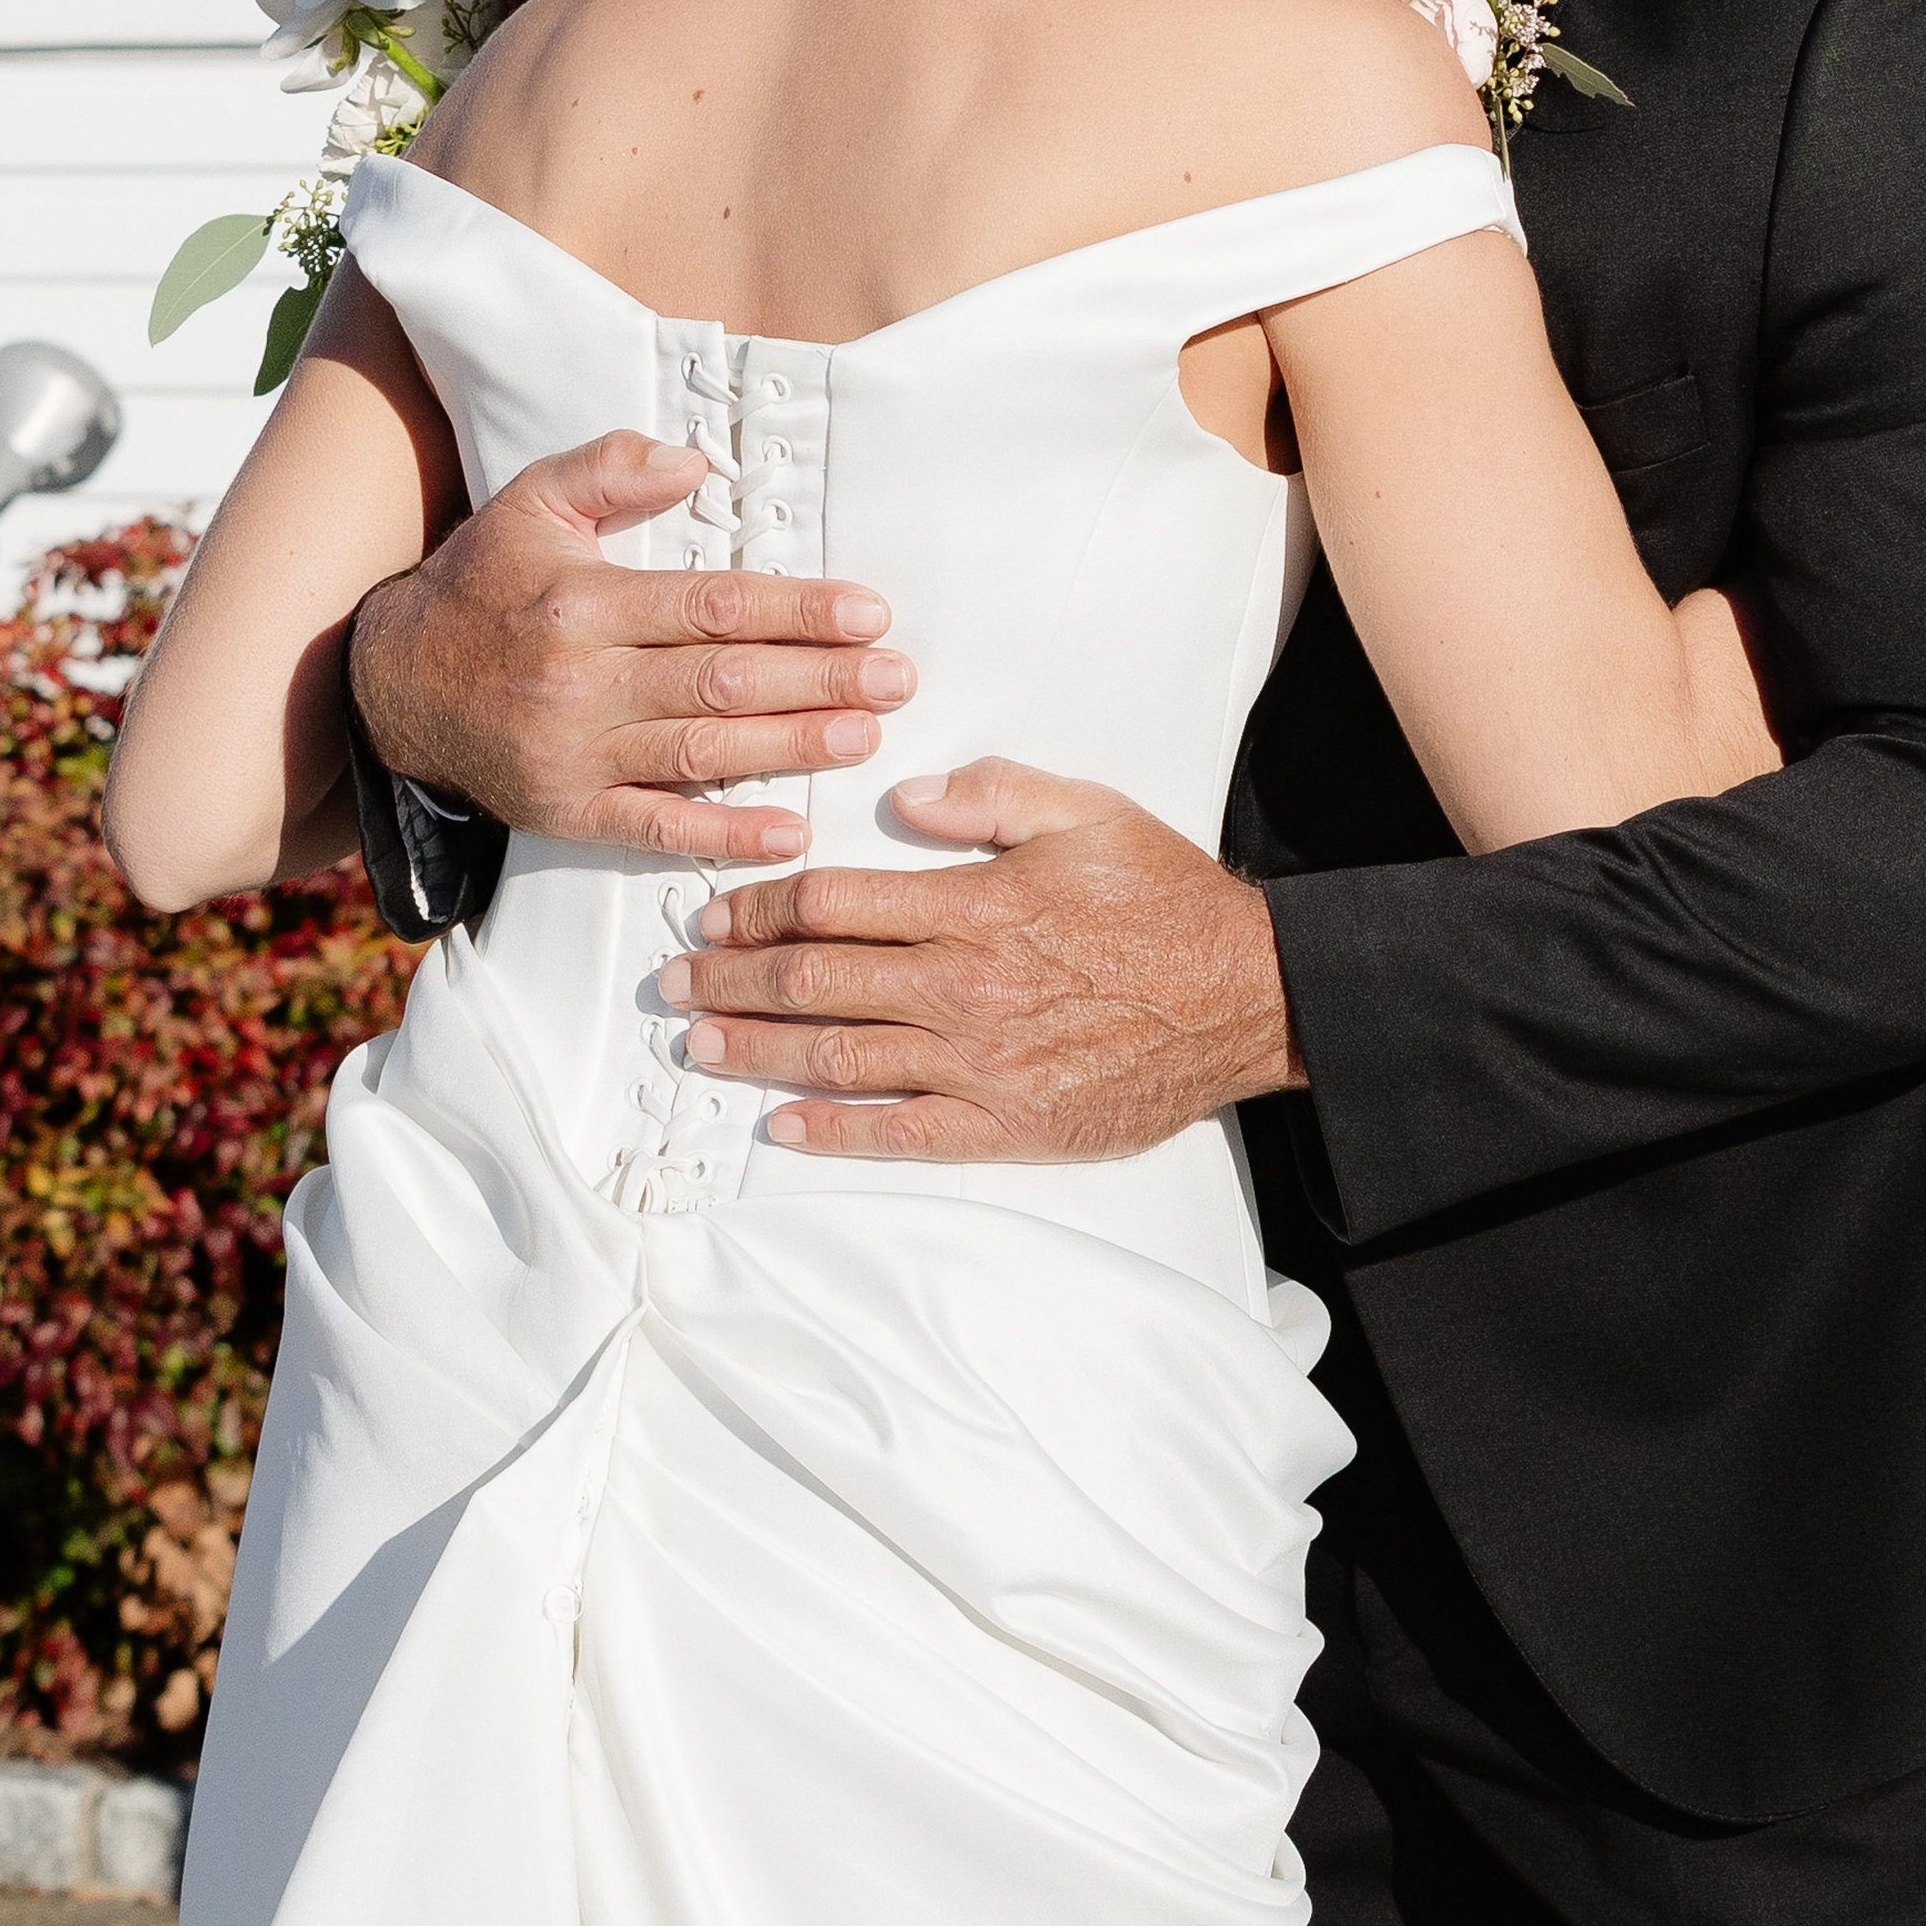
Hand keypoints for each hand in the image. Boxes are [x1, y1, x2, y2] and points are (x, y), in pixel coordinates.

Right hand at [346, 432, 914, 862]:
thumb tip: (695, 461)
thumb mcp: (531, 504)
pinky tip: (792, 832)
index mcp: (584, 602)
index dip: (797, 610)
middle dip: (819, 680)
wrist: (392, 684)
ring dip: (791, 748)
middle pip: (722, 681)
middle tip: (897, 680)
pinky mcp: (566, 811)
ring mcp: (574, 754)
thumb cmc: (481, 584)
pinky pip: (654, 828)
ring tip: (866, 738)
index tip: (868, 612)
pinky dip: (724, 834)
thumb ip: (610, 469)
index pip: (712, 605)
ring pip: (701, 752)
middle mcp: (581, 682)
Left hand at [660, 758, 1302, 1161]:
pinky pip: (899, 1132)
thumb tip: (910, 797)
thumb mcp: (1086, 811)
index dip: (759, 907)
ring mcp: (979, 1062)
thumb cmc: (1166, 902)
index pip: (832, 903)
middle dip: (732, 978)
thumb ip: (990, 794)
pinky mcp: (1006, 1122)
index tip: (715, 912)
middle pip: (813, 981)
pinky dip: (832, 1130)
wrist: (1248, 997)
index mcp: (971, 904)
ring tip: (700, 1042)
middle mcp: (961, 985)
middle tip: (678, 979)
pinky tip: (783, 1124)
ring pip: (837, 1055)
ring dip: (755, 1050)